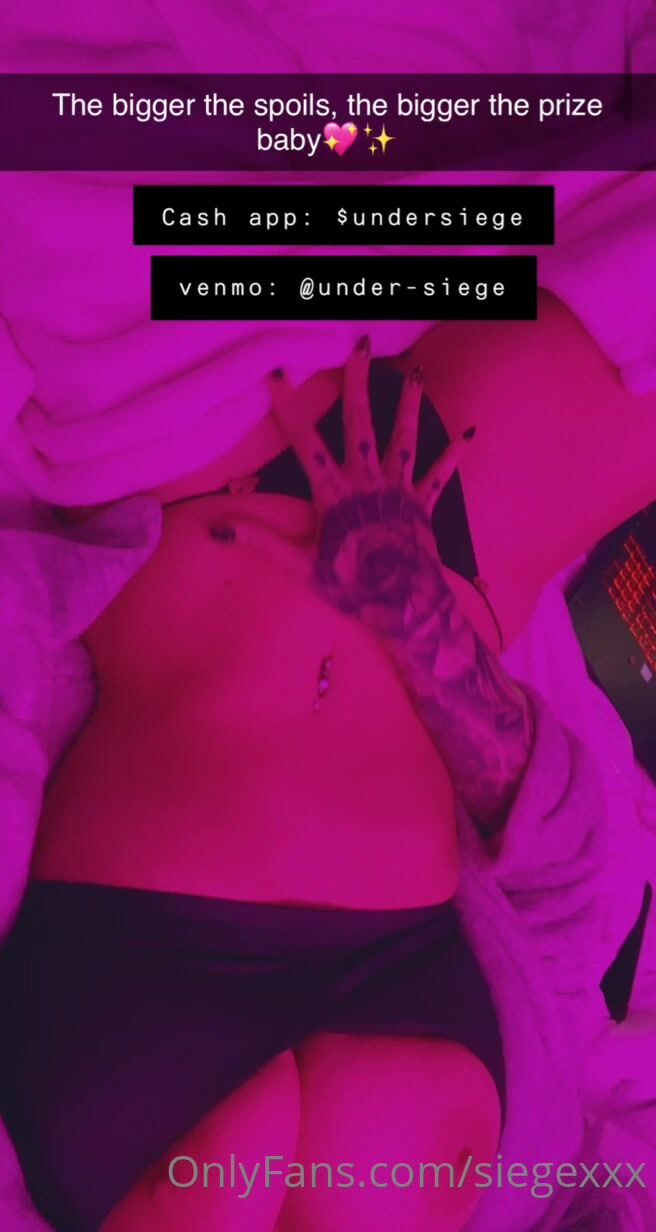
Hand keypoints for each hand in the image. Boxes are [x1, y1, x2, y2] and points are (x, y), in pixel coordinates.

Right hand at [267, 336, 475, 628]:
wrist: (403, 606)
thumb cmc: (350, 587)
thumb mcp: (299, 566)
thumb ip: (259, 542)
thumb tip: (216, 530)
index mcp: (333, 493)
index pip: (305, 441)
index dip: (290, 406)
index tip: (278, 373)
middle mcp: (367, 482)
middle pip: (361, 423)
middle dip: (359, 383)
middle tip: (362, 346)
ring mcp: (398, 491)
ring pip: (404, 438)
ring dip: (409, 405)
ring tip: (415, 375)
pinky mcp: (422, 505)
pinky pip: (439, 474)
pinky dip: (453, 453)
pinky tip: (469, 432)